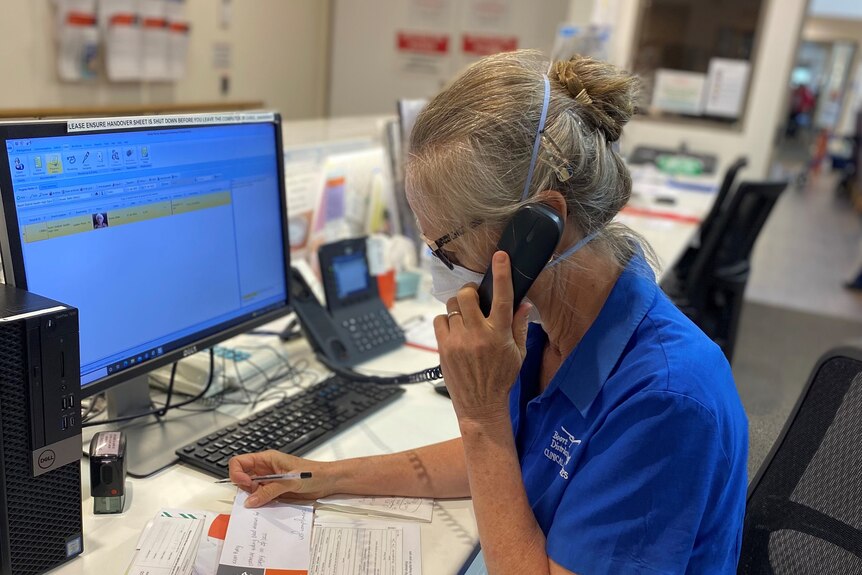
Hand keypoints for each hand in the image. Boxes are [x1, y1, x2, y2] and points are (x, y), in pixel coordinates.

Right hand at [228, 450, 335, 506]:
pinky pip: (260, 498)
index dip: (237, 473)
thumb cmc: (313, 473)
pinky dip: (260, 503)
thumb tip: (250, 501)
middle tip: (255, 495)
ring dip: (252, 497)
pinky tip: (268, 505)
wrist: (327, 482)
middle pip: (241, 477)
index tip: (245, 484)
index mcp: (266, 459)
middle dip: (244, 488)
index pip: (239, 462)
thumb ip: (269, 491)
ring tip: (264, 501)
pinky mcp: (274, 492)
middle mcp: (264, 469)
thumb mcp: (289, 481)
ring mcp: (268, 481)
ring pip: (250, 489)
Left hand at [434, 251, 530, 426]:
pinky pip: (440, 320)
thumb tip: (523, 303)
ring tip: (466, 319)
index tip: (500, 257)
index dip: (501, 274)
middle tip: (475, 298)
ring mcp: (458, 341)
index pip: (503, 297)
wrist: (480, 405)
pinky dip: (447, 320)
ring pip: (452, 307)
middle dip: (470, 291)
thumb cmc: (502, 379)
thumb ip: (519, 326)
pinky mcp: (444, 348)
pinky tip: (455, 330)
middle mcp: (478, 334)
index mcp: (500, 334)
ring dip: (459, 308)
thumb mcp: (518, 354)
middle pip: (467, 295)